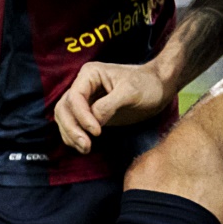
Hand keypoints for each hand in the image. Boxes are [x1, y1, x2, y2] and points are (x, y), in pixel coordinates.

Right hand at [53, 60, 173, 154]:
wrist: (158, 88)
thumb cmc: (147, 84)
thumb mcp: (131, 91)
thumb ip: (109, 104)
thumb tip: (93, 121)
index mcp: (90, 74)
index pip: (74, 98)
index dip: (81, 116)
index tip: (97, 132)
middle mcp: (83, 86)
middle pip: (64, 109)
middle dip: (72, 128)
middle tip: (86, 146)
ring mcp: (85, 101)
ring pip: (65, 119)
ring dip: (71, 135)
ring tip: (86, 149)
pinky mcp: (90, 114)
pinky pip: (74, 126)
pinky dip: (74, 138)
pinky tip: (85, 147)